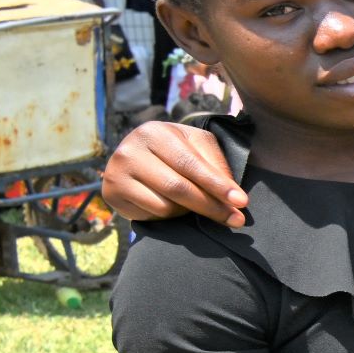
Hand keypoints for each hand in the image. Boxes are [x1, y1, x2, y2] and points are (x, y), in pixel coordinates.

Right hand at [102, 119, 248, 224]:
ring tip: (197, 204)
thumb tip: (232, 196)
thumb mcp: (198, 146)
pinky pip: (151, 216)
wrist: (139, 156)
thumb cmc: (177, 150)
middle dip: (212, 206)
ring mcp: (116, 174)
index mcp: (154, 133)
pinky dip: (170, 216)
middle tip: (237, 220)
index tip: (242, 202)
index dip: (218, 185)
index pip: (191, 164)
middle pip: (178, 188)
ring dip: (189, 211)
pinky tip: (174, 206)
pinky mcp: (112, 195)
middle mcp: (129, 151)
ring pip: (166, 206)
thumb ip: (216, 165)